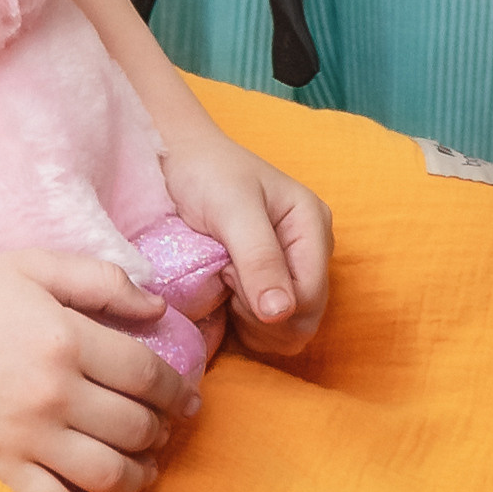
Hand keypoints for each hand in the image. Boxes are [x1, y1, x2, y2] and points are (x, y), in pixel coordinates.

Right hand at [0, 245, 200, 491]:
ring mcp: (24, 439)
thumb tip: (158, 309)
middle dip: (163, 432)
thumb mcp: (36, 266)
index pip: (145, 376)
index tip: (189, 397)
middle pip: (133, 428)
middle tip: (168, 429)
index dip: (177, 391)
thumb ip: (101, 280)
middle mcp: (51, 394)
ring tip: (146, 467)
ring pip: (106, 476)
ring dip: (139, 477)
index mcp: (65, 339)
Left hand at [157, 131, 332, 357]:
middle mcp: (310, 251)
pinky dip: (246, 322)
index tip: (229, 274)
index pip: (310, 299)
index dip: (269, 306)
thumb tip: (281, 313)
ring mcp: (291, 269)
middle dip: (261, 315)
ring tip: (224, 279)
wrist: (179, 160)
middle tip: (225, 277)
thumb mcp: (231, 209)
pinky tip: (226, 290)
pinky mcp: (271, 284)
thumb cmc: (206, 173)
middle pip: (303, 321)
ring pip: (287, 331)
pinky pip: (269, 328)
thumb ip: (258, 258)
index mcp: (312, 226)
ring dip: (251, 321)